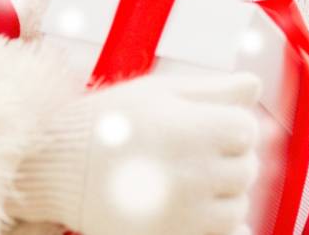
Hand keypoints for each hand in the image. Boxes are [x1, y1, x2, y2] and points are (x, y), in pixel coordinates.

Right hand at [13, 72, 261, 234]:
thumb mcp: (157, 92)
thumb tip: (255, 87)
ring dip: (226, 195)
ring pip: (236, 208)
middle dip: (231, 160)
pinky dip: (220, 227)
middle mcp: (194, 173)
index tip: (212, 126)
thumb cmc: (105, 123)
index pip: (246, 130)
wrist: (54, 169)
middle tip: (200, 154)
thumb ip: (211, 89)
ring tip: (194, 182)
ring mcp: (183, 212)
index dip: (233, 126)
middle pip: (246, 170)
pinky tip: (201, 211)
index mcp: (193, 130)